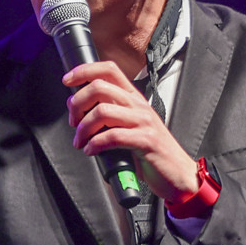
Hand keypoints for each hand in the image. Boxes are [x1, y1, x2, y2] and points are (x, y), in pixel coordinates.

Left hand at [63, 61, 198, 200]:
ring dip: (83, 128)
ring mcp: (143, 122)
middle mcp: (138, 105)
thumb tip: (80, 112)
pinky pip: (112, 136)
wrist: (178, 174)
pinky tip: (91, 150)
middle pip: (99, 87)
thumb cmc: (151, 152)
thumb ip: (111, 115)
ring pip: (102, 111)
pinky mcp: (146, 141)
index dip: (84, 70)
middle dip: (77, 104)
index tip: (67, 80)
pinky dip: (95, 144)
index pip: (109, 69)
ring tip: (81, 141)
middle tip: (74, 122)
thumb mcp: (130, 126)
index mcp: (133, 98)